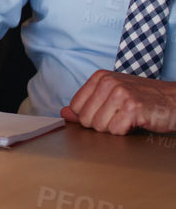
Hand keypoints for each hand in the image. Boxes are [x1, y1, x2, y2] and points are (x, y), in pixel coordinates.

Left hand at [61, 70, 175, 133]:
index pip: (75, 107)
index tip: (107, 113)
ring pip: (99, 126)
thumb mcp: (113, 96)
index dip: (90, 117)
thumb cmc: (145, 99)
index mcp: (100, 77)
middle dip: (103, 124)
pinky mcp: (132, 108)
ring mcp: (120, 94)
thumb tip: (64, 113)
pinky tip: (137, 122)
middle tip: (121, 117)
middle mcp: (108, 82)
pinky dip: (126, 132)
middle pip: (85, 119)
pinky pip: (115, 131)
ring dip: (115, 128)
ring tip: (129, 118)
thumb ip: (87, 104)